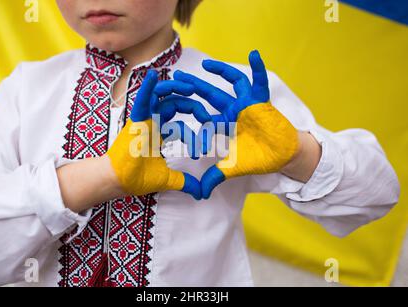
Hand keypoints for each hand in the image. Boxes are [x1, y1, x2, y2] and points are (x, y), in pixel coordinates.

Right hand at [107, 70, 201, 199]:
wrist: (119, 181)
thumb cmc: (138, 177)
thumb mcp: (169, 178)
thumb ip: (186, 182)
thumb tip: (201, 193)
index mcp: (160, 133)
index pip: (181, 124)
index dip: (195, 135)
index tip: (203, 149)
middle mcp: (153, 122)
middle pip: (175, 104)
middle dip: (193, 106)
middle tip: (207, 116)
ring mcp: (144, 119)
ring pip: (160, 95)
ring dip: (175, 88)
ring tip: (191, 87)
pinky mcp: (135, 120)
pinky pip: (141, 100)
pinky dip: (146, 88)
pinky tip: (152, 75)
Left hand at [162, 51, 299, 198]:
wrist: (281, 157)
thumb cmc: (258, 159)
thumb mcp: (231, 169)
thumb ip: (214, 177)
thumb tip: (200, 194)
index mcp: (222, 124)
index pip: (200, 115)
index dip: (186, 111)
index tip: (168, 104)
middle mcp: (232, 111)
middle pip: (209, 95)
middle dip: (193, 86)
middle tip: (175, 77)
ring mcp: (246, 104)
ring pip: (231, 83)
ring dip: (220, 71)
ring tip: (205, 64)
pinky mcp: (262, 101)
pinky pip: (260, 82)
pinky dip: (259, 69)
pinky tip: (254, 54)